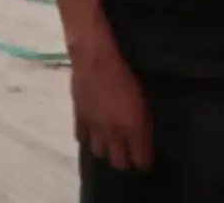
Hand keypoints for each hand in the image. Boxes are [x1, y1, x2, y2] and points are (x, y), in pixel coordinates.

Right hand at [71, 37, 152, 171]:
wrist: (96, 59)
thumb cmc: (125, 75)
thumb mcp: (142, 100)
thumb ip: (141, 124)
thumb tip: (140, 139)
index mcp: (133, 127)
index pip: (139, 159)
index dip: (143, 163)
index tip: (144, 162)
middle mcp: (113, 132)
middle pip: (118, 162)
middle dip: (125, 164)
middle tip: (128, 159)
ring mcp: (94, 126)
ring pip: (99, 153)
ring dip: (105, 153)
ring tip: (109, 148)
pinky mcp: (79, 117)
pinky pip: (81, 138)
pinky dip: (88, 140)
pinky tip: (92, 136)